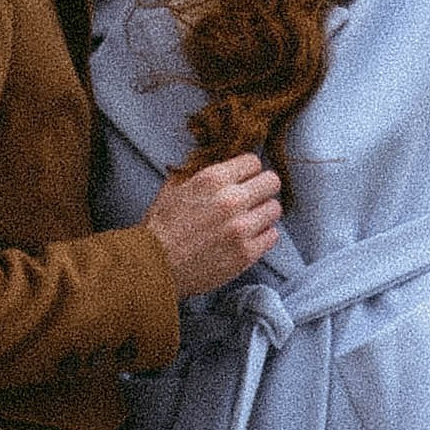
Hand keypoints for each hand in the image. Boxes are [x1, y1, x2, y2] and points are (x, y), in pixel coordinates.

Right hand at [146, 153, 282, 297]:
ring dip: (263, 213)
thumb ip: (198, 172)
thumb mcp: (173, 189)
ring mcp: (241, 228)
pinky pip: (273, 236)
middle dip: (262, 188)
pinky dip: (263, 236)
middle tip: (252, 199)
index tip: (244, 180)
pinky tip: (248, 238)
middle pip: (272, 182)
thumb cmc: (160, 229)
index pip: (254, 161)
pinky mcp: (246, 253)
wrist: (154, 267)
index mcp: (212, 179)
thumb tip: (217, 162)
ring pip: (275, 209)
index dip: (248, 171)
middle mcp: (231, 200)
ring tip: (249, 221)